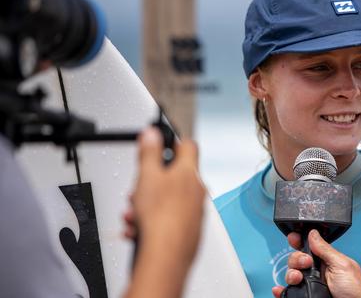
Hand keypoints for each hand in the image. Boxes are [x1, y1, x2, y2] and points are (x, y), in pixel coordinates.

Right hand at [123, 127, 205, 297]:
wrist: (167, 256)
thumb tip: (153, 133)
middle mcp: (197, 190)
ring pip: (169, 199)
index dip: (173, 144)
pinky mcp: (190, 229)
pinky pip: (169, 219)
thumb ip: (149, 152)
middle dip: (152, 181)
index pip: (189, 146)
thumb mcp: (147, 176)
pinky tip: (139, 228)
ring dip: (148, 204)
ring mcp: (195, 211)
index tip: (159, 148)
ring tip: (134, 213)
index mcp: (190, 173)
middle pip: (175, 176)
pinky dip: (153, 221)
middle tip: (139, 189)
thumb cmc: (161, 218)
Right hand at [272, 230, 360, 297]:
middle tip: (306, 263)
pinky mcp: (306, 296)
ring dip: (290, 274)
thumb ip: (326, 249)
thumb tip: (313, 233)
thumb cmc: (355, 292)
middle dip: (296, 259)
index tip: (293, 238)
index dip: (299, 241)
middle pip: (297, 260)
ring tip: (297, 279)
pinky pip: (289, 293)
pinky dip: (281, 290)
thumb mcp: (342, 265)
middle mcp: (317, 273)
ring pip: (292, 275)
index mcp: (328, 262)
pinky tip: (279, 289)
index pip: (309, 248)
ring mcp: (311, 286)